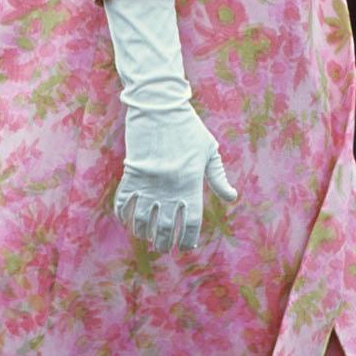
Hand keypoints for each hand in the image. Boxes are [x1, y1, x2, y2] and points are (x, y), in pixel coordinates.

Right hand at [116, 104, 236, 252]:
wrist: (160, 107)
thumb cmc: (188, 128)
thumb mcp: (208, 150)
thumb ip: (219, 177)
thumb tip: (231, 198)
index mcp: (191, 185)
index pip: (191, 224)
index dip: (188, 240)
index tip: (186, 246)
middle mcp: (170, 189)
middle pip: (166, 228)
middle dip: (165, 242)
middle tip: (164, 247)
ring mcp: (148, 183)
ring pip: (143, 221)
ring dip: (144, 233)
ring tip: (147, 237)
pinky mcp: (131, 175)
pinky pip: (124, 203)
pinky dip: (124, 215)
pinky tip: (128, 220)